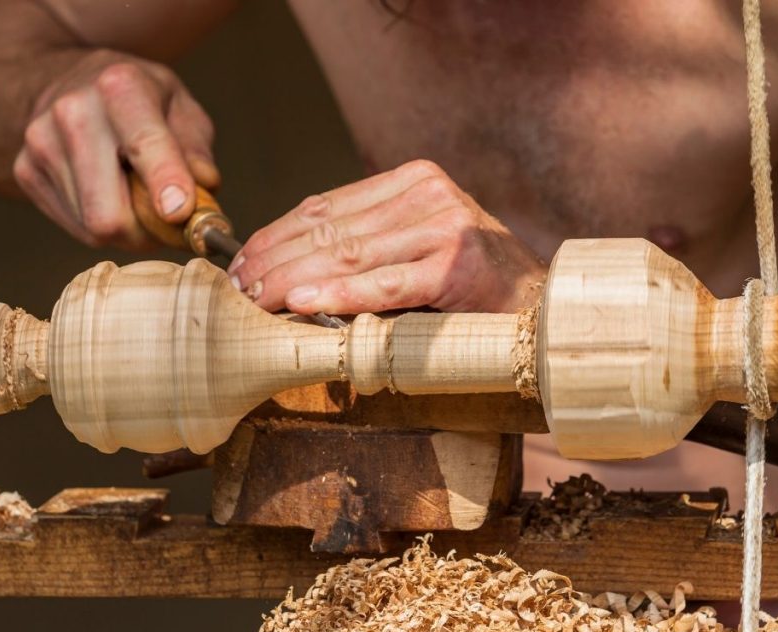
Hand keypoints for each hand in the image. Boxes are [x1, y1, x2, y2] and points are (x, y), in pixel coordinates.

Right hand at [13, 50, 218, 248]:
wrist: (74, 83)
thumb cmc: (143, 103)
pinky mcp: (26, 170)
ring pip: (94, 226)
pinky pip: (77, 228)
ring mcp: (42, 142)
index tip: (180, 212)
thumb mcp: (183, 110)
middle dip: (148, 231)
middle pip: (108, 211)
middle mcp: (73, 111)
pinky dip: (103, 226)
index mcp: (121, 87)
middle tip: (172, 224)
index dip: (164, 183)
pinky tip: (112, 196)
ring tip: (140, 200)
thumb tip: (203, 186)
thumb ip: (197, 150)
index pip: (144, 143)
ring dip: (130, 229)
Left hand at [229, 160, 547, 313]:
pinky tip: (301, 303)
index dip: (277, 234)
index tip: (241, 261)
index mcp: (413, 180)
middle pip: (331, 228)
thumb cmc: (472, 285)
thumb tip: (291, 269)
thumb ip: (367, 246)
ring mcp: (444, 226)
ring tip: (257, 299)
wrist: (540, 305)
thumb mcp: (416, 248)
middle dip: (276, 259)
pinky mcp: (455, 266)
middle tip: (238, 288)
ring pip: (349, 254)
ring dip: (295, 279)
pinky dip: (339, 295)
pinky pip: (385, 284)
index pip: (327, 204)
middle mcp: (428, 194)